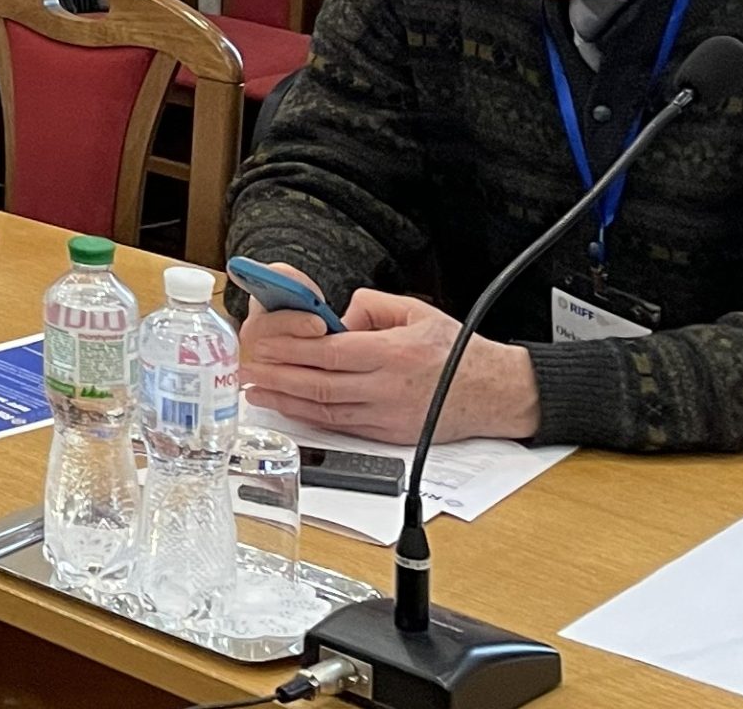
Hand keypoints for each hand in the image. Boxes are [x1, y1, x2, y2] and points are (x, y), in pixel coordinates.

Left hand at [239, 277, 540, 444]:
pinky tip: (291, 409)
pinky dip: (312, 418)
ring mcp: (388, 415)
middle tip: (246, 370)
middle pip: (322, 385)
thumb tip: (335, 318)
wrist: (496, 393)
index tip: (264, 345)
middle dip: (279, 378)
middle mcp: (388, 388)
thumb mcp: (414, 311)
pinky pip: (344, 427)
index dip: (293, 351)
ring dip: (287, 401)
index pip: (331, 353)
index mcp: (393, 354)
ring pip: (328, 411)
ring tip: (256, 391)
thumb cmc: (456, 351)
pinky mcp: (390, 434)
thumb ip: (369, 307)